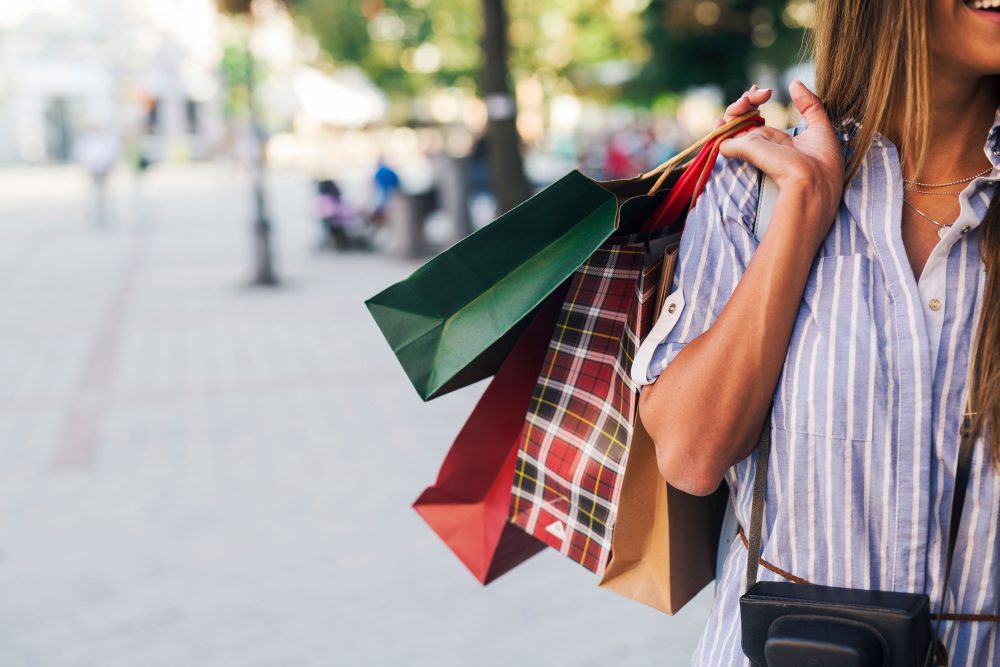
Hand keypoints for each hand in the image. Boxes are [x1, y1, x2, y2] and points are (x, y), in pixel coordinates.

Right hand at [719, 81, 844, 232]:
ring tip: (749, 99)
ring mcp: (749, 147)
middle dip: (747, 100)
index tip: (766, 92)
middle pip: (742, 118)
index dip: (756, 101)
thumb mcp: (820, 127)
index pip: (756, 119)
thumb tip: (794, 83)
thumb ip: (809, 105)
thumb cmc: (821, 163)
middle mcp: (760, 144)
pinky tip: (724, 117)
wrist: (812, 181)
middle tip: (762, 93)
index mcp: (776, 141)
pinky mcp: (741, 149)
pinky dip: (719, 127)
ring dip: (736, 107)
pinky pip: (722, 137)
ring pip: (731, 123)